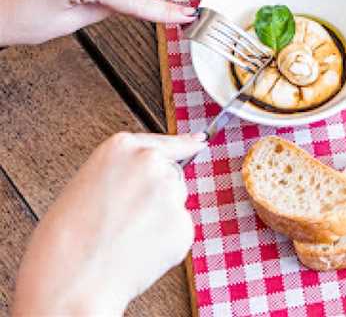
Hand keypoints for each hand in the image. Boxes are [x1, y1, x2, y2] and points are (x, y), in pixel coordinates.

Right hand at [12, 132, 205, 316]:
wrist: (71, 282)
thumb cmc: (67, 240)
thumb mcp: (87, 184)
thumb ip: (124, 172)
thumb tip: (152, 174)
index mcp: (122, 148)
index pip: (165, 142)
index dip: (183, 144)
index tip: (199, 141)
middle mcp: (151, 164)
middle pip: (171, 176)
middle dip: (157, 196)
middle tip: (125, 222)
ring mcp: (170, 193)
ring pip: (175, 205)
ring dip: (160, 220)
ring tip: (123, 240)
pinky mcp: (184, 225)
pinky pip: (178, 232)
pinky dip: (164, 244)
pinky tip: (137, 253)